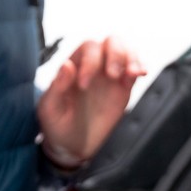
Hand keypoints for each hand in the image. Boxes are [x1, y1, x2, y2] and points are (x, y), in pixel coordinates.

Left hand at [37, 37, 145, 168]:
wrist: (73, 148)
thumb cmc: (57, 127)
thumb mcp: (50, 109)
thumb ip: (57, 86)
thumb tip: (67, 65)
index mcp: (74, 66)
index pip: (88, 48)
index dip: (90, 62)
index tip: (85, 86)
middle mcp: (93, 67)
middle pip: (110, 42)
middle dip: (115, 54)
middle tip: (112, 75)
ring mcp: (110, 77)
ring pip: (126, 52)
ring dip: (131, 58)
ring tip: (132, 74)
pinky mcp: (123, 90)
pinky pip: (134, 71)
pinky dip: (140, 68)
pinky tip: (140, 74)